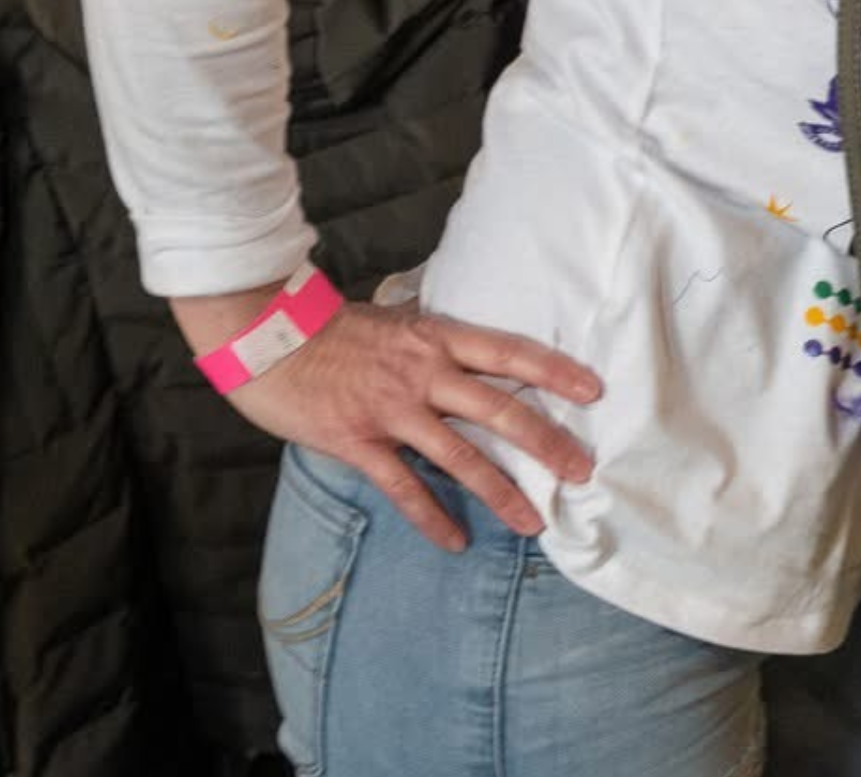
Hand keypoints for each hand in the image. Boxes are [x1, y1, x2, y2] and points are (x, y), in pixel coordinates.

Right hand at [172, 285, 602, 551]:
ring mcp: (393, 410)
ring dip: (502, 492)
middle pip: (501, 409)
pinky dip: (431, 517)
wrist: (265, 335)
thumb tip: (463, 333)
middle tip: (584, 469)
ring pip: (462, 456)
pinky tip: (455, 541)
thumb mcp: (393, 318)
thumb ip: (430, 333)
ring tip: (534, 522)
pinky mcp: (359, 442)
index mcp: (437, 338)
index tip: (594, 390)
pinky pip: (404, 487)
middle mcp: (425, 374)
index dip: (555, 370)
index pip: (510, 352)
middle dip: (547, 442)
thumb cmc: (328, 326)